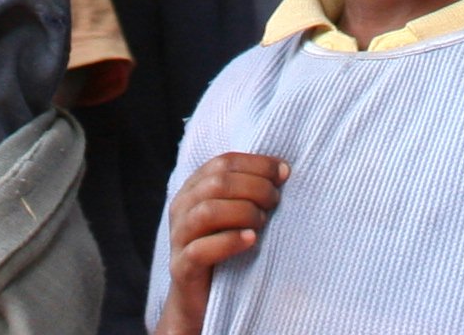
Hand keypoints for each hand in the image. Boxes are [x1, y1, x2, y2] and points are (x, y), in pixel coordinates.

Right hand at [156, 150, 284, 334]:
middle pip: (217, 183)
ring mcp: (178, 237)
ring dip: (243, 211)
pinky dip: (229, 241)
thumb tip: (284, 169)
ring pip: (207, 211)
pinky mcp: (181, 267)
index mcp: (193, 188)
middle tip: (276, 200)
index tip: (285, 172)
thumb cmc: (226, 251)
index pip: (223, 162)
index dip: (257, 164)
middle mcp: (181, 207)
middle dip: (254, 187)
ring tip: (264, 221)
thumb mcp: (235, 216)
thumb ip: (248, 191)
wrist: (200, 302)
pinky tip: (251, 240)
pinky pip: (201, 249)